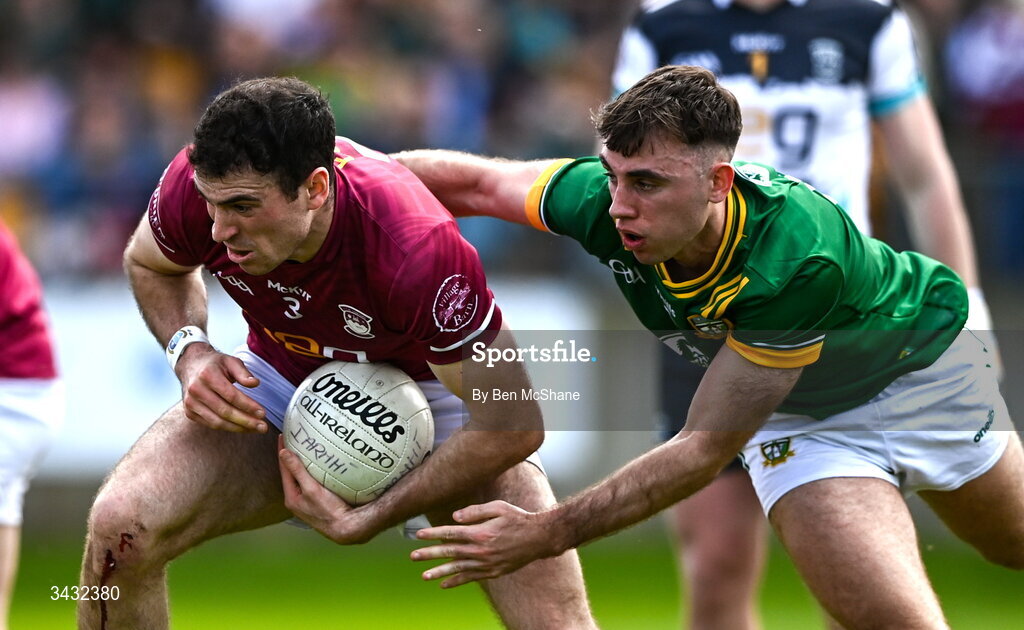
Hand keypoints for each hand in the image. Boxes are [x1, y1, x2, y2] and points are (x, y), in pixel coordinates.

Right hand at [176, 343, 266, 432]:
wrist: (191, 365)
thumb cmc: (216, 364)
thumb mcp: (231, 361)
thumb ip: (243, 373)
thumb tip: (255, 383)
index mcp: (208, 375)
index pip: (231, 395)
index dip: (248, 406)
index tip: (263, 413)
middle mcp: (196, 390)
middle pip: (225, 411)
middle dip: (246, 421)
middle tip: (263, 427)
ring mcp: (191, 403)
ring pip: (217, 422)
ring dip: (239, 428)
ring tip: (255, 429)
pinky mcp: (189, 412)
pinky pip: (211, 424)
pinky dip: (228, 428)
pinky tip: (242, 427)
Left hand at [278, 436, 374, 544]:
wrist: (346, 527)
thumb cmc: (328, 510)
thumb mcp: (311, 489)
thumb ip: (297, 471)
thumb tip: (283, 453)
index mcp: (291, 497)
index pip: (284, 469)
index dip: (282, 452)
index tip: (282, 436)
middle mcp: (297, 500)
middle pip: (291, 473)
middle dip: (291, 457)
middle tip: (293, 440)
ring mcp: (307, 502)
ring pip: (301, 478)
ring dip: (302, 464)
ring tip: (305, 449)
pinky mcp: (318, 502)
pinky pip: (311, 482)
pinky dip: (312, 472)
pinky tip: (319, 466)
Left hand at [410, 501, 560, 587]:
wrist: (539, 538)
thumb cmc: (518, 518)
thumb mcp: (498, 507)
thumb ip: (475, 512)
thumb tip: (454, 517)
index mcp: (480, 532)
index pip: (450, 533)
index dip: (433, 534)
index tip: (418, 535)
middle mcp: (481, 550)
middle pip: (450, 552)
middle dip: (430, 554)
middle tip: (413, 556)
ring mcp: (487, 563)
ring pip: (458, 569)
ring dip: (439, 572)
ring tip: (424, 576)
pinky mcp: (493, 572)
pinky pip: (471, 578)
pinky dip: (457, 581)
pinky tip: (444, 584)